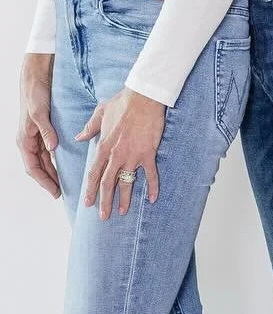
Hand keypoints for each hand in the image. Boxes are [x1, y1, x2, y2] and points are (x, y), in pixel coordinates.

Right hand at [18, 53, 59, 197]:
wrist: (35, 81)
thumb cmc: (35, 97)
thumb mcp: (41, 114)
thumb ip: (47, 131)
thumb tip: (52, 149)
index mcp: (24, 141)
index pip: (33, 168)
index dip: (44, 181)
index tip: (54, 192)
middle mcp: (28, 142)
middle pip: (39, 167)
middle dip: (49, 181)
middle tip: (61, 193)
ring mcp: (35, 138)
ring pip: (43, 161)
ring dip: (52, 172)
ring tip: (63, 184)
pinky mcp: (42, 132)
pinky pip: (47, 152)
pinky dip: (54, 160)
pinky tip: (63, 166)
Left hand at [76, 87, 166, 218]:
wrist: (144, 97)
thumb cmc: (123, 102)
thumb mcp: (100, 113)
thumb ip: (89, 128)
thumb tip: (79, 137)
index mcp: (103, 147)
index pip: (94, 174)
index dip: (90, 190)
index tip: (88, 203)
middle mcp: (116, 155)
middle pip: (107, 183)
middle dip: (104, 202)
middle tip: (103, 216)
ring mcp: (133, 155)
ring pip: (126, 182)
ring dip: (124, 199)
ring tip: (122, 212)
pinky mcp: (148, 153)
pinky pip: (151, 174)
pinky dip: (152, 187)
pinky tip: (152, 198)